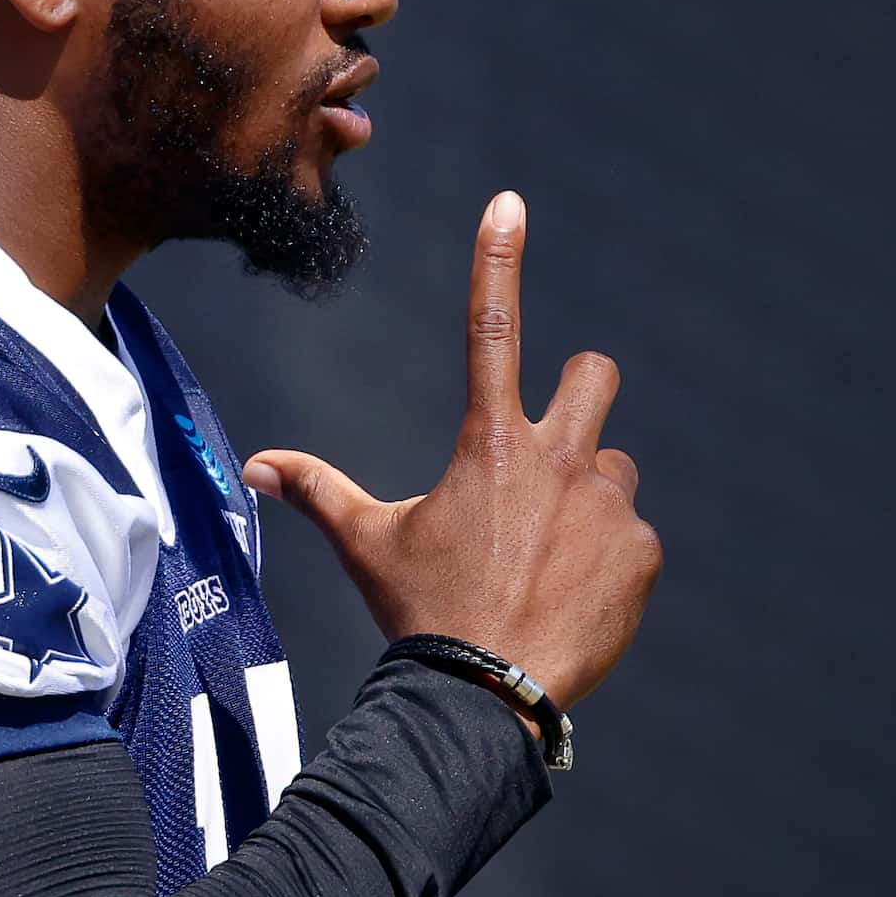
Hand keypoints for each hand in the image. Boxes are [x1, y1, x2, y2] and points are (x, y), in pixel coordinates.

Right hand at [243, 191, 661, 708]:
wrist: (484, 694)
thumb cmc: (423, 614)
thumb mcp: (368, 546)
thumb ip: (319, 493)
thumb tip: (254, 466)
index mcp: (488, 443)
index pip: (491, 327)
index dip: (498, 258)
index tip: (509, 202)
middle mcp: (558, 459)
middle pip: (595, 376)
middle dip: (581, 393)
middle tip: (553, 449)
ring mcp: (607, 505)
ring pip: (613, 469)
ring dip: (588, 496)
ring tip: (547, 559)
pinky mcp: (641, 552)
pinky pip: (632, 537)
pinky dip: (607, 562)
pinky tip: (571, 602)